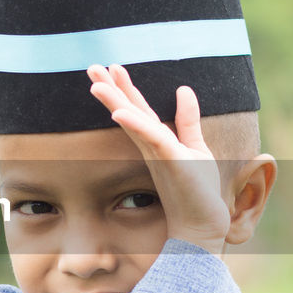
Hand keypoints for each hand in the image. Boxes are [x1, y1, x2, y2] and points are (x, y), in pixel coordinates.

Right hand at [87, 64, 229, 255]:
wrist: (201, 226)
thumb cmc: (197, 192)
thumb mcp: (195, 147)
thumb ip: (188, 120)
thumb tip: (183, 90)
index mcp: (157, 141)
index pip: (138, 108)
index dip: (125, 87)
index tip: (111, 66)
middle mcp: (152, 146)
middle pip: (128, 110)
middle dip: (110, 88)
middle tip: (91, 67)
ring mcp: (158, 153)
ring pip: (133, 121)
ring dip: (114, 101)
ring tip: (95, 83)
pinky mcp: (170, 161)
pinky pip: (152, 138)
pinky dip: (136, 124)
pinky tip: (120, 112)